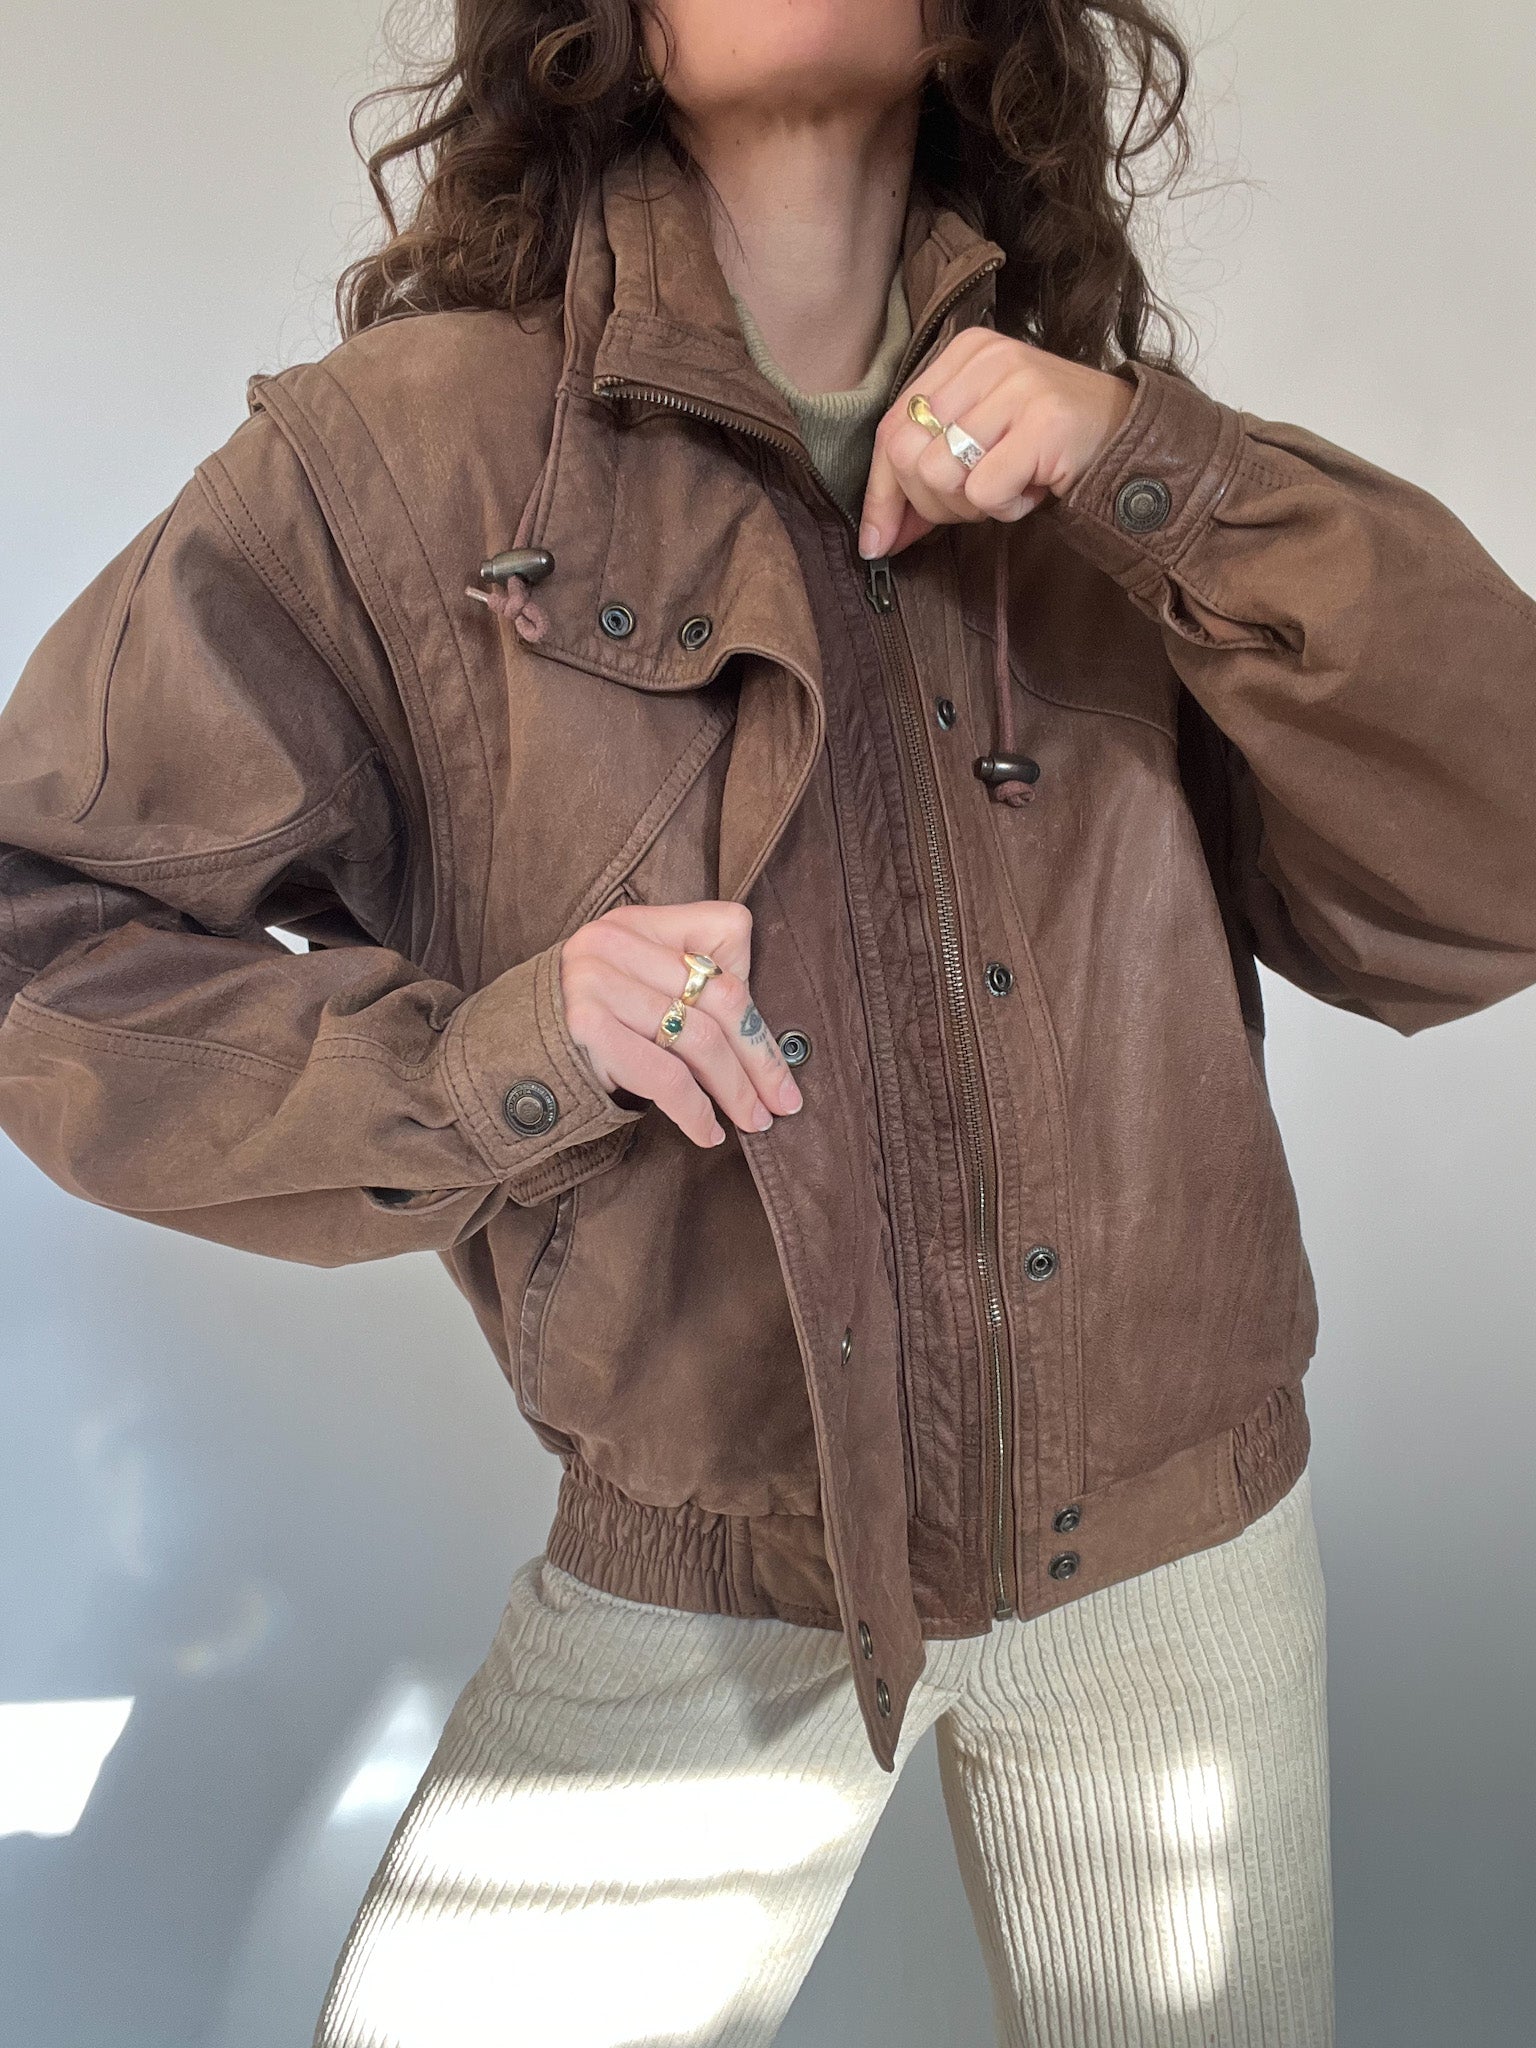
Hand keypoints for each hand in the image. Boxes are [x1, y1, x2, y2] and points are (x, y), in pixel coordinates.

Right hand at [559, 899, 802, 1148]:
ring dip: (735, 1090)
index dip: (756, 1004)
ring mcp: (596, 983)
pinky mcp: (587, 1028)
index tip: (773, 1058)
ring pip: (699, 1039)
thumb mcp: (639, 984)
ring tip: (754, 1122)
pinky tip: (708, 1131)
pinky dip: (695, 1111)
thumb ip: (694, 980)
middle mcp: (613, 942)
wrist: (509, 1057)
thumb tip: (762, 1034)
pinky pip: (664, 1075)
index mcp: (637, 922)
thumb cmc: (591, 1028)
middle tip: (784, 1102)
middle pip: (720, 997)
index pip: (725, 936)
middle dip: (759, 1058)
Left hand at [858, 329, 1135, 558]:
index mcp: (963, 353)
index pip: (891, 428)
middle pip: (906, 455)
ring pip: (939, 474)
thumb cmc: (1046, 444)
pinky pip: (985, 491)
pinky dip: (1005, 509)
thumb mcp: (979, 441)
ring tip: (1007, 491)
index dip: (881, 494)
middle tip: (972, 505)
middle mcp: (987, 360)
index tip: (880, 540)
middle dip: (929, 504)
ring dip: (969, 506)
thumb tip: (875, 538)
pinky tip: (1031, 491)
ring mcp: (1018, 387)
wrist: (1129, 438)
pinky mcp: (1044, 422)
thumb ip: (924, 474)